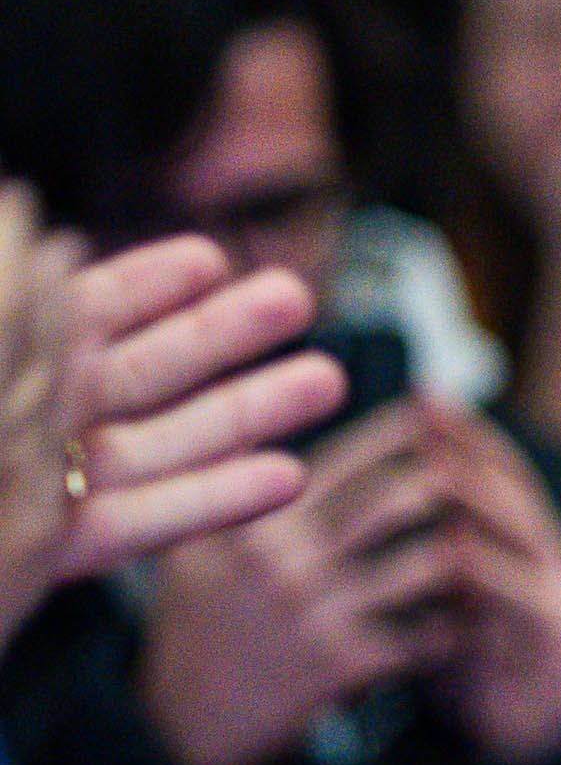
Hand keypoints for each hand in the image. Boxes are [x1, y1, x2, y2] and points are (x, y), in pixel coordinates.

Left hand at [0, 206, 335, 638]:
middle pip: (129, 371)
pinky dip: (212, 503)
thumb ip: (7, 303)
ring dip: (246, 412)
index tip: (209, 259)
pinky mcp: (44, 554)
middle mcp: (11, 424)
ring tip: (325, 380)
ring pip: (153, 442)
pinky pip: (138, 524)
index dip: (142, 283)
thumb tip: (25, 210)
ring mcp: (30, 491)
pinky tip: (283, 478)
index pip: (70, 312)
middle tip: (294, 298)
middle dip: (218, 336)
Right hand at [140, 399, 479, 764]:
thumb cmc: (196, 628)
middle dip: (451, 482)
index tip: (444, 412)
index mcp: (252, 522)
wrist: (176, 729)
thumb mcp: (195, 550)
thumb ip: (226, 486)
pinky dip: (452, 624)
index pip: (348, 456)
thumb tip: (260, 412)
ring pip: (427, 563)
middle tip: (479, 477)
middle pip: (398, 497)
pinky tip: (463, 620)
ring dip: (464, 554)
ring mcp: (314, 612)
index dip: (408, 429)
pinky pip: (425, 632)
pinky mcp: (341, 665)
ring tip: (482, 547)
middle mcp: (282, 559)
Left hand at [413, 401, 560, 764]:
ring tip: (427, 474)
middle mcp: (554, 560)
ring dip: (471, 502)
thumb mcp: (455, 601)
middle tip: (421, 422)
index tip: (419, 396)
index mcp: (530, 543)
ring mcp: (560, 600)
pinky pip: (516, 598)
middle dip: (464, 454)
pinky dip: (481, 574)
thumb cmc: (479, 665)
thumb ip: (431, 550)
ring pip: (516, 533)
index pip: (500, 469)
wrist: (533, 745)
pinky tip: (446, 553)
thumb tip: (365, 491)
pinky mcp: (554, 645)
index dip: (463, 432)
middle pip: (510, 489)